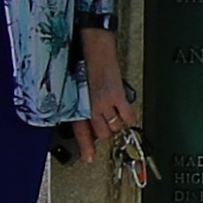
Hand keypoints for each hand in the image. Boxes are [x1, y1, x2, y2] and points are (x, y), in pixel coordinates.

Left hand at [68, 31, 135, 163]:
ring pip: (114, 126)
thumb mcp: (75, 86)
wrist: (92, 44)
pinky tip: (125, 110)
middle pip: (102, 133)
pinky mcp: (117, 96)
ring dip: (115, 120)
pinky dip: (128, 116)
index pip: (80, 130)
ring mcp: (104, 103)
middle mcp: (89, 106)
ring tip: (113, 108)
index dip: (86, 146)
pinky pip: (128, 117)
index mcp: (76, 104)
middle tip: (106, 117)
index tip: (90, 157)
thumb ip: (79, 102)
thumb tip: (88, 117)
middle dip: (105, 127)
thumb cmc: (82, 60)